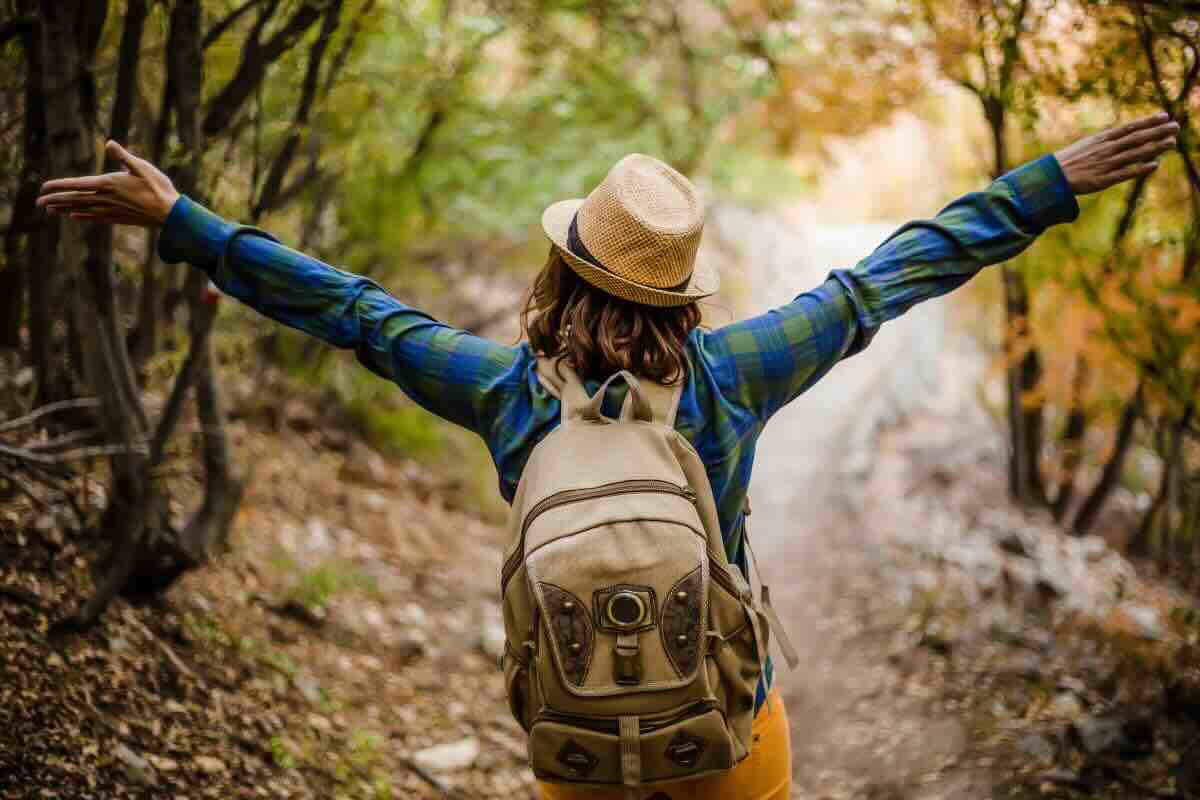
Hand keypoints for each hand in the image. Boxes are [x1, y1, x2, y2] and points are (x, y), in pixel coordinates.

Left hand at [36, 140, 179, 226]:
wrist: (171, 214)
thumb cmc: (159, 188)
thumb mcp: (143, 167)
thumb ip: (123, 156)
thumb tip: (109, 143)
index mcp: (109, 184)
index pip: (78, 184)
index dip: (59, 186)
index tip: (44, 187)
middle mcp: (107, 199)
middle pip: (76, 199)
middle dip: (56, 200)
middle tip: (38, 202)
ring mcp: (112, 210)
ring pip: (83, 210)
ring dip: (65, 209)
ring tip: (50, 210)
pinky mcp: (119, 218)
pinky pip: (96, 218)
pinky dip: (83, 217)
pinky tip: (74, 217)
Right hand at [1054, 112, 1178, 194]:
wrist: (1050, 178)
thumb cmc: (1069, 162)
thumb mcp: (1087, 145)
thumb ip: (1106, 141)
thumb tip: (1124, 136)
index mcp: (1101, 140)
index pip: (1129, 128)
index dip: (1147, 121)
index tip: (1165, 115)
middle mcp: (1105, 150)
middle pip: (1136, 139)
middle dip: (1157, 132)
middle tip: (1176, 127)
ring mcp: (1104, 165)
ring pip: (1133, 154)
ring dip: (1154, 148)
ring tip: (1172, 143)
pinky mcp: (1102, 181)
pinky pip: (1124, 173)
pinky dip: (1140, 169)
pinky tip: (1155, 165)